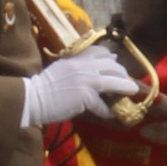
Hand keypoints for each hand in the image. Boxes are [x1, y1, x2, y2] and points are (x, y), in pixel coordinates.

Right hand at [23, 48, 138, 128]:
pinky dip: (107, 110)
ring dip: (126, 86)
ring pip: (114, 81)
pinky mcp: (86, 96)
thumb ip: (77, 65)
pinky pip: (102, 105)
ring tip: (133, 90)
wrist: (33, 97)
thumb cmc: (45, 85)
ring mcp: (86, 80)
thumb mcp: (62, 67)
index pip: (101, 52)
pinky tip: (111, 113)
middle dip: (122, 73)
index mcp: (77, 57)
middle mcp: (84, 65)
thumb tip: (94, 68)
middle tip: (127, 81)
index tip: (115, 63)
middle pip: (112, 66)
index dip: (111, 58)